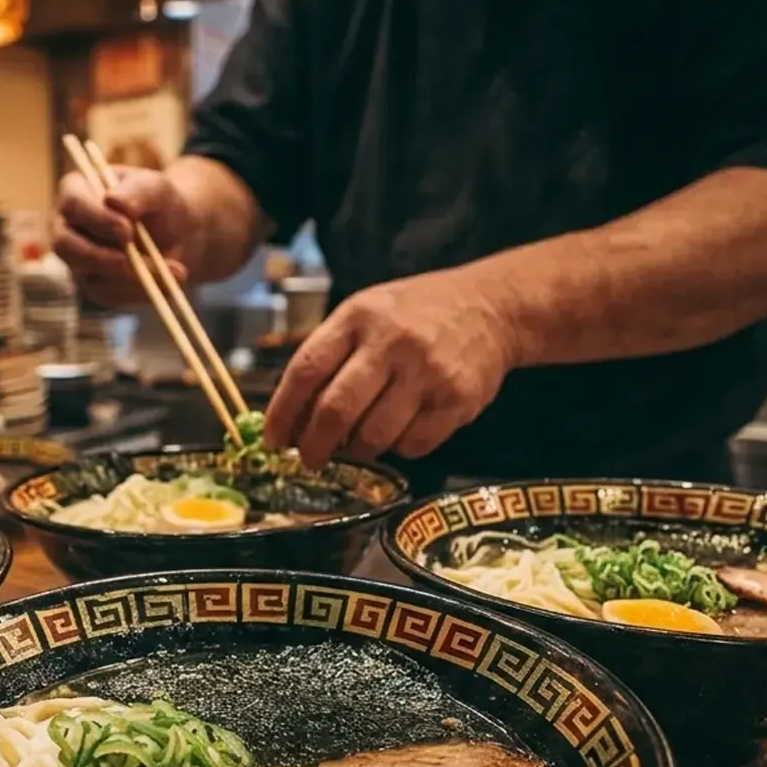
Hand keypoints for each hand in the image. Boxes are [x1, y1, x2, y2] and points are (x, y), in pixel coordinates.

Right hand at [53, 166, 190, 307]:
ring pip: (87, 275)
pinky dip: (139, 292)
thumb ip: (137, 190)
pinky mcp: (93, 287)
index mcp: (76, 192)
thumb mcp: (156, 188)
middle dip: (98, 256)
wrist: (177, 233)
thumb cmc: (160, 203)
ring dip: (131, 276)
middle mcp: (67, 227)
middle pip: (64, 244)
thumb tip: (113, 202)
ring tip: (174, 270)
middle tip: (130, 261)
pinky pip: (108, 296)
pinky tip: (167, 283)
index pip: (73, 204)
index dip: (97, 219)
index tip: (127, 230)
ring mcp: (77, 260)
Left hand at [264, 269, 522, 468]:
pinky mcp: (457, 400)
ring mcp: (427, 372)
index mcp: (359, 317)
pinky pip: (413, 444)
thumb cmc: (415, 313)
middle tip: (309, 459)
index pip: (306, 370)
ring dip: (356, 452)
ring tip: (354, 447)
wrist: (491, 306)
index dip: (283, 412)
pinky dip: (397, 449)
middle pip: (336, 410)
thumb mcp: (366, 312)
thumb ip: (330, 354)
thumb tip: (292, 416)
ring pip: (373, 435)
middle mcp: (392, 343)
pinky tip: (396, 435)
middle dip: (314, 446)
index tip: (275, 440)